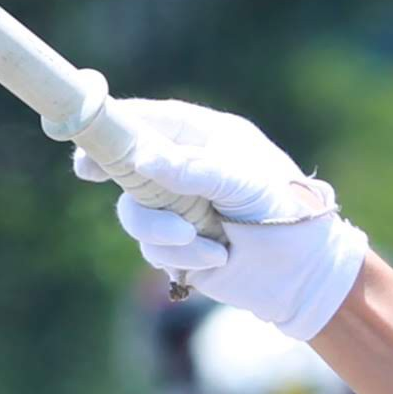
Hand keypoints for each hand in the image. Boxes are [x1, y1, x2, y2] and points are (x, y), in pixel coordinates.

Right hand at [75, 99, 368, 339]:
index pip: (150, 120)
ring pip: (135, 213)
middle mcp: (188, 168)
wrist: (307, 273)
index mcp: (207, 137)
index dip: (113, 125)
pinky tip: (216, 257)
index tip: (86, 135)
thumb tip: (140, 157)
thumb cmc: (286, 212)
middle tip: (90, 173)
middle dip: (117, 177)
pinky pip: (153, 247)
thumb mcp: (242, 182)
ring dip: (161, 230)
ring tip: (200, 242)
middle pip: (128, 165)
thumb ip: (192, 169)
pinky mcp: (179, 243)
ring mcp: (180, 207)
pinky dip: (179, 254)